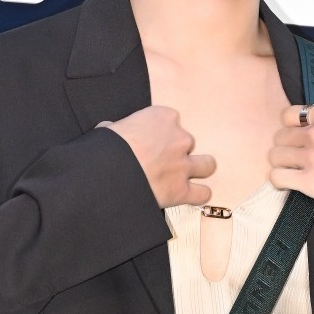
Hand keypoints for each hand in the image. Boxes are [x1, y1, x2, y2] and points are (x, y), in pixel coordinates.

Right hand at [98, 107, 215, 208]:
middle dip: (177, 151)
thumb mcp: (111, 129)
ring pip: (207, 165)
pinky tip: (191, 195)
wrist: (107, 173)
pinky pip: (202, 193)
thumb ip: (120, 128)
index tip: (151, 141)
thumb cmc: (106, 148)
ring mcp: (183, 165)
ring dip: (199, 169)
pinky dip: (198, 195)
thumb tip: (112, 130)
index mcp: (163, 117)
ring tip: (186, 175)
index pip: (171, 121)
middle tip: (161, 160)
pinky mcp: (181, 190)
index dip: (161, 133)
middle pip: (188, 142)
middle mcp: (179, 138)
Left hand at [268, 104, 313, 210]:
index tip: (297, 137)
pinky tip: (289, 184)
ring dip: (281, 164)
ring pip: (275, 155)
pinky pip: (277, 177)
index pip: (290, 115)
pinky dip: (279, 181)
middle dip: (285, 147)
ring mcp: (312, 156)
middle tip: (295, 158)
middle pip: (280, 136)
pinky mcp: (310, 181)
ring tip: (291, 171)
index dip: (291, 128)